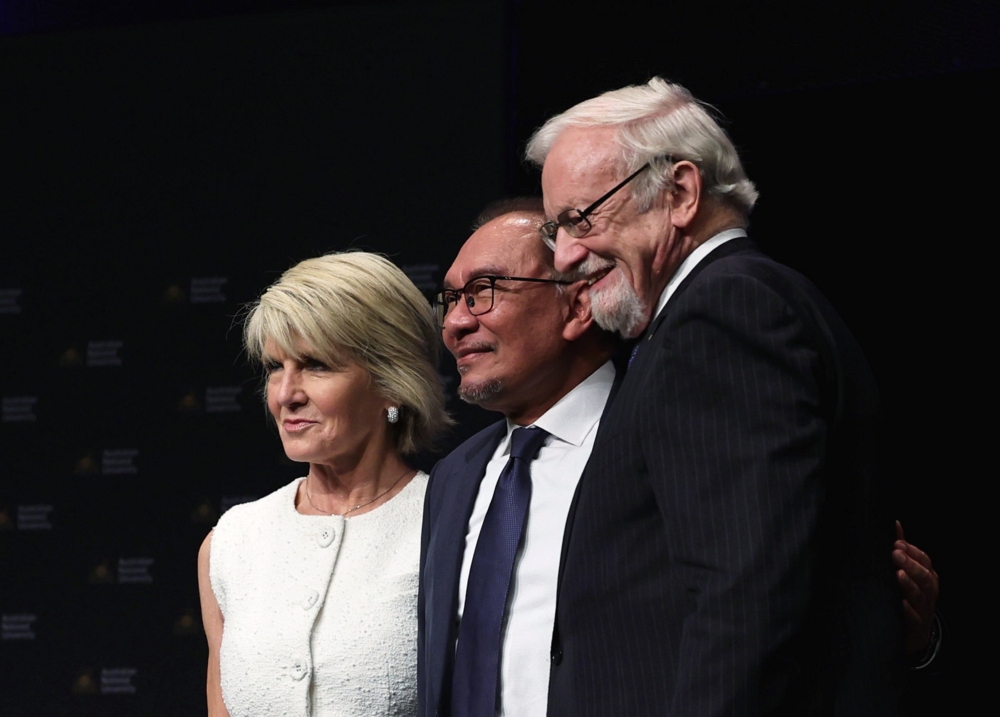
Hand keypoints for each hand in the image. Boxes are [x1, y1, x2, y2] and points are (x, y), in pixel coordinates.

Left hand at [893, 521, 939, 656]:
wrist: (915, 633)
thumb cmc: (909, 596)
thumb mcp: (909, 572)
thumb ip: (903, 549)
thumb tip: (895, 524)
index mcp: (928, 576)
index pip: (925, 560)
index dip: (912, 551)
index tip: (897, 542)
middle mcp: (929, 591)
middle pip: (924, 576)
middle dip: (911, 564)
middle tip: (896, 553)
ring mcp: (924, 608)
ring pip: (920, 595)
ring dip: (909, 584)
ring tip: (898, 574)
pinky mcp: (917, 625)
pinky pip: (914, 617)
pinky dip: (907, 609)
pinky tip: (900, 602)